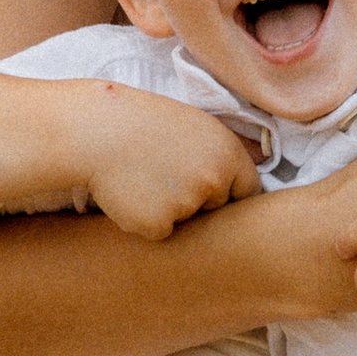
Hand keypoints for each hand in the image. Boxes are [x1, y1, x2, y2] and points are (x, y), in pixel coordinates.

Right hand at [85, 93, 263, 238]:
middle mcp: (214, 179)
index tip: (205, 184)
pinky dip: (145, 220)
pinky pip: (159, 231)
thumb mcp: (195, 126)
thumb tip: (261, 168)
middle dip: (195, 200)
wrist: (95, 130)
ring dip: (168, 209)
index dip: (226, 191)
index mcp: (228, 153)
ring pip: (186, 221)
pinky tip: (130, 194)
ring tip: (144, 177)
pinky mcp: (158, 224)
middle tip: (165, 173)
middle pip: (216, 209)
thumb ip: (223, 152)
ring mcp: (187, 204)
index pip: (248, 191)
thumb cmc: (143, 124)